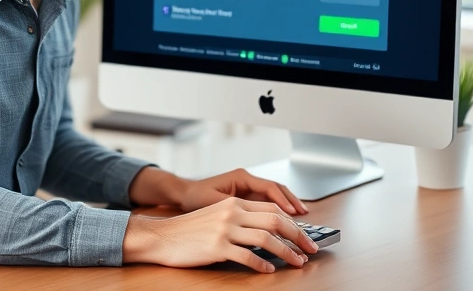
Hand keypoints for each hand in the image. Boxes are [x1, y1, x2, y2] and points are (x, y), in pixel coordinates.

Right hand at [123, 197, 318, 272]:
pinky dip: (261, 264)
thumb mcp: (217, 215)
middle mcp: (232, 212)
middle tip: (310, 250)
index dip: (293, 223)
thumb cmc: (190, 229)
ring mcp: (224, 230)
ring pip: (266, 239)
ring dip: (286, 252)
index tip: (304, 236)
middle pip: (275, 221)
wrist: (162, 236)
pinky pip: (247, 256)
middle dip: (298, 236)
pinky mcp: (217, 247)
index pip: (272, 209)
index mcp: (234, 203)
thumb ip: (240, 218)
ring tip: (297, 262)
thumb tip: (269, 231)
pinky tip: (269, 270)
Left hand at [178, 168, 308, 214]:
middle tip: (304, 216)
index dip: (282, 201)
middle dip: (292, 202)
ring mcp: (249, 189)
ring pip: (275, 197)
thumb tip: (252, 217)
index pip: (269, 187)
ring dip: (288, 206)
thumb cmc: (196, 196)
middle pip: (277, 190)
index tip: (292, 213)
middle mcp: (248, 181)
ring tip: (302, 218)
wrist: (185, 194)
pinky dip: (278, 211)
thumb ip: (234, 207)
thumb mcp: (215, 202)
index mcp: (242, 177)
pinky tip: (286, 221)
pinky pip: (268, 203)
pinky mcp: (248, 198)